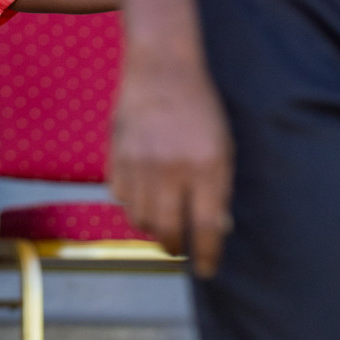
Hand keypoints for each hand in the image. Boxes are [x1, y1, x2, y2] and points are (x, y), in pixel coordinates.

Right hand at [109, 51, 232, 277]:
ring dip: (151, 228)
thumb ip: (219, 188)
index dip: (207, 254)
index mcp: (205, 165)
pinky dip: (131, 203)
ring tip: (161, 223)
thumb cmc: (200, 109)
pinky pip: (119, 196)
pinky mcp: (116, 155)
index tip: (207, 270)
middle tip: (180, 249)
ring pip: (139, 218)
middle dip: (175, 247)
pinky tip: (142, 195)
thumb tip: (216, 229)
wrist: (162, 69)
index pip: (205, 226)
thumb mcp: (222, 146)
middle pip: (166, 229)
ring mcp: (139, 162)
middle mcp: (170, 168)